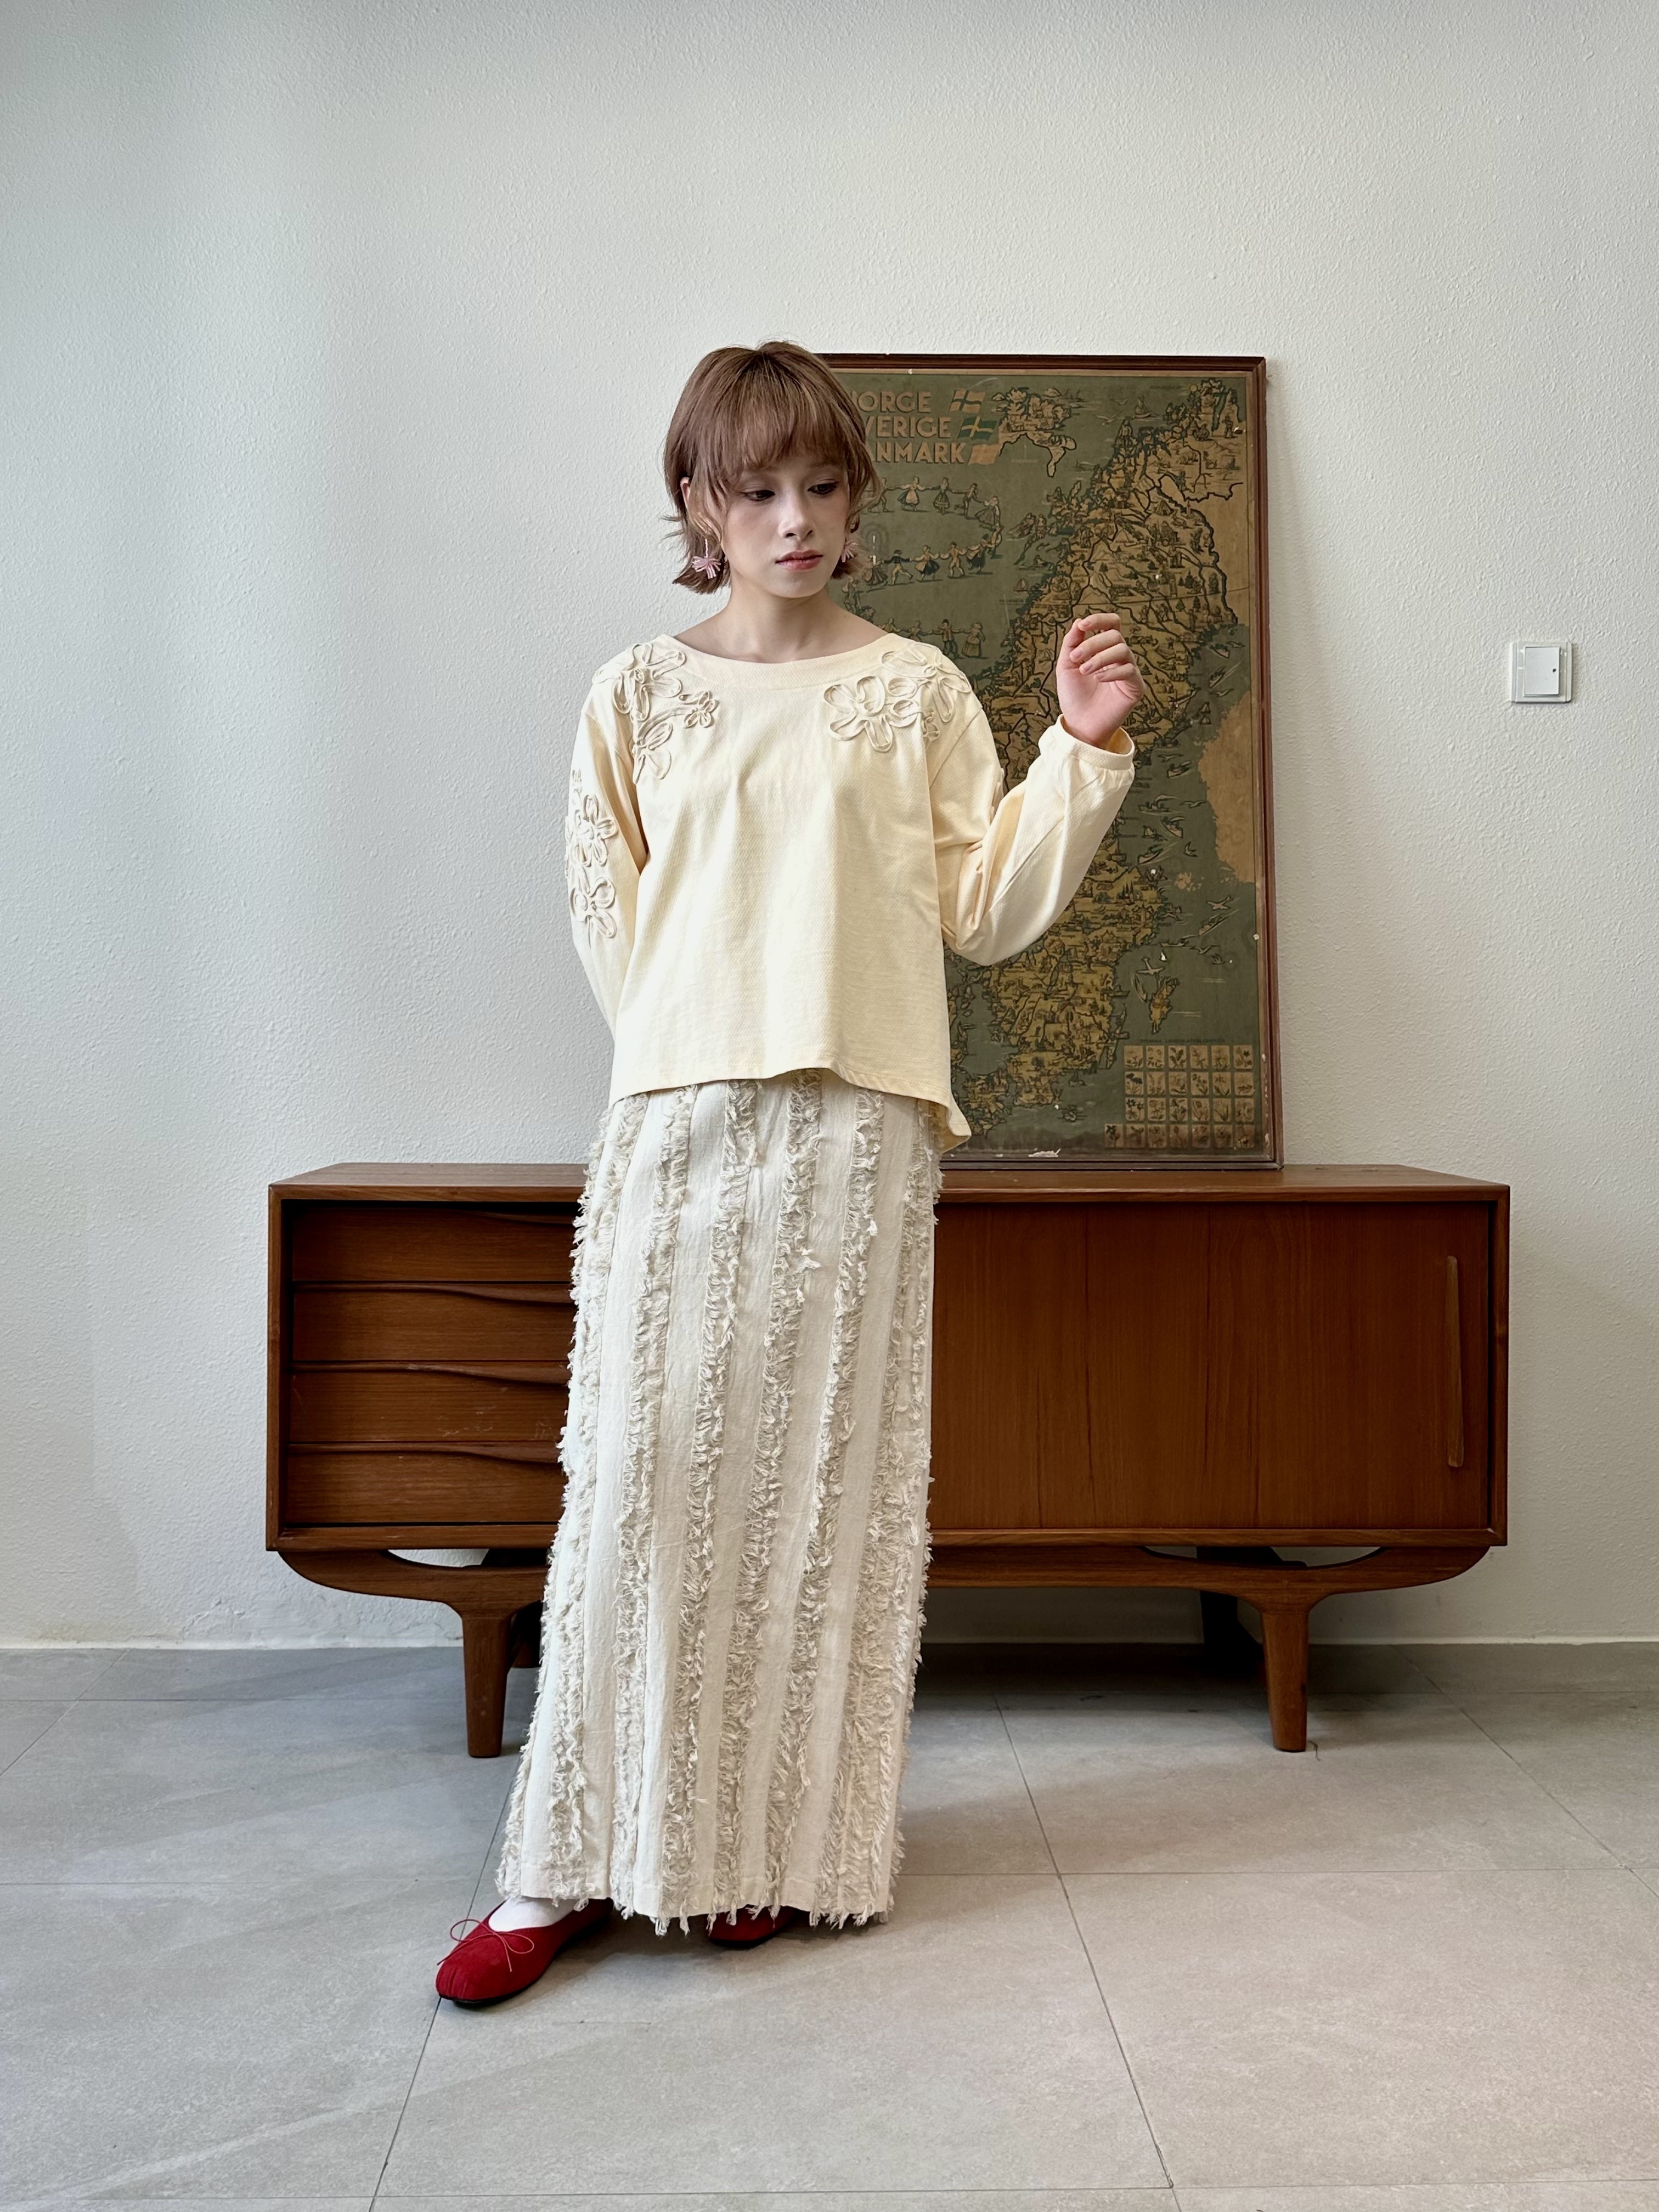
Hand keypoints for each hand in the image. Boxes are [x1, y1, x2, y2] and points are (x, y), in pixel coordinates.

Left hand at [1054, 611, 1143, 748]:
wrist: (1079, 724)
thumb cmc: (1074, 696)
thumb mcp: (1066, 666)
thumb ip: (1072, 643)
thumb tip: (1078, 621)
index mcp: (1105, 649)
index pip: (1112, 624)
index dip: (1100, 619)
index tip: (1083, 625)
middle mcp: (1119, 657)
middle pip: (1115, 635)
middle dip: (1093, 644)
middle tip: (1076, 658)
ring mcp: (1128, 671)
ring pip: (1122, 650)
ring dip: (1100, 658)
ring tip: (1084, 671)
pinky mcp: (1135, 687)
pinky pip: (1129, 670)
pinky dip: (1111, 672)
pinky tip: (1098, 680)